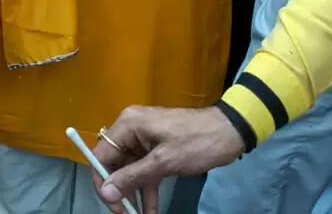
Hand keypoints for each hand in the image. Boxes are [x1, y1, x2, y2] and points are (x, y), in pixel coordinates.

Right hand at [91, 105, 244, 213]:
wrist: (230, 132)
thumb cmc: (196, 143)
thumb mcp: (164, 162)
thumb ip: (133, 177)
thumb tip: (106, 192)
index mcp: (127, 125)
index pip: (101, 154)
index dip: (102, 181)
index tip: (112, 205)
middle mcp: (131, 129)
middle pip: (115, 163)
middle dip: (120, 190)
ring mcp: (144, 138)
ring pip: (131, 170)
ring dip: (135, 193)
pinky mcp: (157, 147)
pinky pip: (146, 170)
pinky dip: (148, 188)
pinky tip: (151, 210)